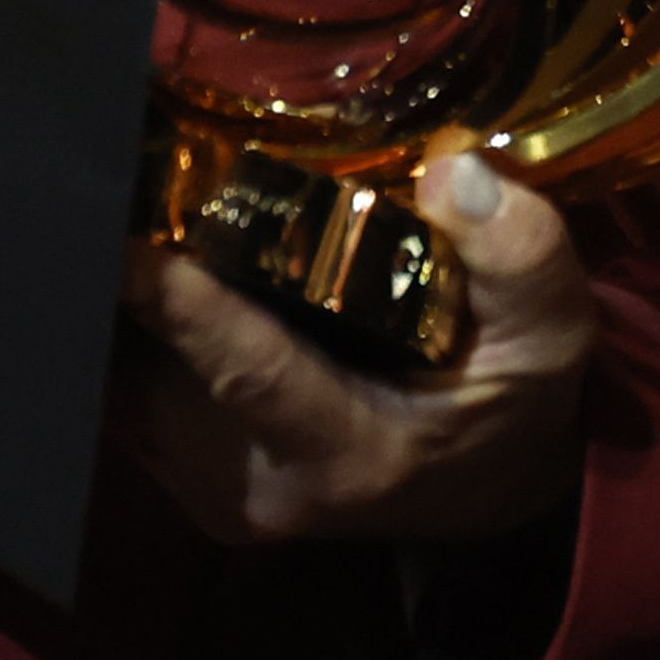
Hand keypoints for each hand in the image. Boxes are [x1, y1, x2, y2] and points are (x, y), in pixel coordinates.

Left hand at [116, 152, 594, 543]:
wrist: (485, 485)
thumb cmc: (512, 397)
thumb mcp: (548, 334)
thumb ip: (520, 258)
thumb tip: (454, 172)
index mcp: (346, 453)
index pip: (246, 370)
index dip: (180, 303)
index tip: (124, 234)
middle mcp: (258, 486)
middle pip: (158, 370)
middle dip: (124, 280)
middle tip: (110, 169)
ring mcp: (209, 489)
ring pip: (129, 381)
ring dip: (117, 303)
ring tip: (116, 199)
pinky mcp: (185, 477)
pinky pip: (128, 390)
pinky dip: (126, 327)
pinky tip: (136, 259)